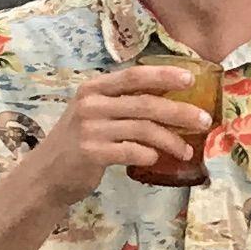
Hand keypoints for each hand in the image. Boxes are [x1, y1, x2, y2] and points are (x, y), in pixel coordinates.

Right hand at [28, 62, 213, 206]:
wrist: (46, 174)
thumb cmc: (79, 141)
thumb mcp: (95, 113)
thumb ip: (124, 103)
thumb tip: (171, 100)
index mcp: (94, 88)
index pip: (134, 75)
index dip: (164, 75)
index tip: (191, 79)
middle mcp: (91, 104)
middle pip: (146, 103)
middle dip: (180, 112)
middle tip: (204, 120)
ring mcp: (90, 128)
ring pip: (144, 129)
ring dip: (171, 141)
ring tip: (186, 151)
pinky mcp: (91, 153)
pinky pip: (132, 151)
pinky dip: (149, 155)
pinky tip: (156, 159)